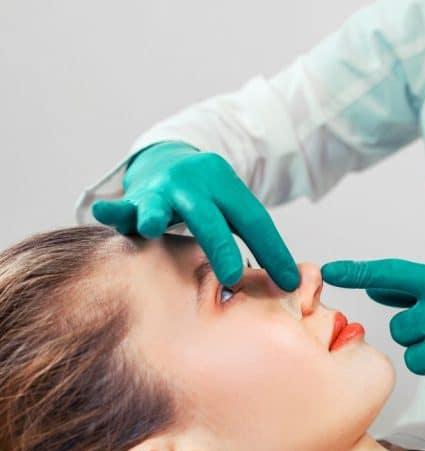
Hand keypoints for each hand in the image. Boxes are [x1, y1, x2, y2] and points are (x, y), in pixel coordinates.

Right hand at [92, 141, 298, 289]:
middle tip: (231, 277)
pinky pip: (124, 206)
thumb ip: (264, 246)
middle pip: (210, 218)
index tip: (288, 283)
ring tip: (149, 225)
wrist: (173, 164)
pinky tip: (102, 212)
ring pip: (160, 205)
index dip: (273, 252)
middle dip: (220, 246)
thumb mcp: (240, 215)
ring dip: (154, 214)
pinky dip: (115, 211)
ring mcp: (163, 191)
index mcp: (229, 191)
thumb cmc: (213, 203)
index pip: (255, 223)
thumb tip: (294, 285)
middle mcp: (196, 188)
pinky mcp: (136, 198)